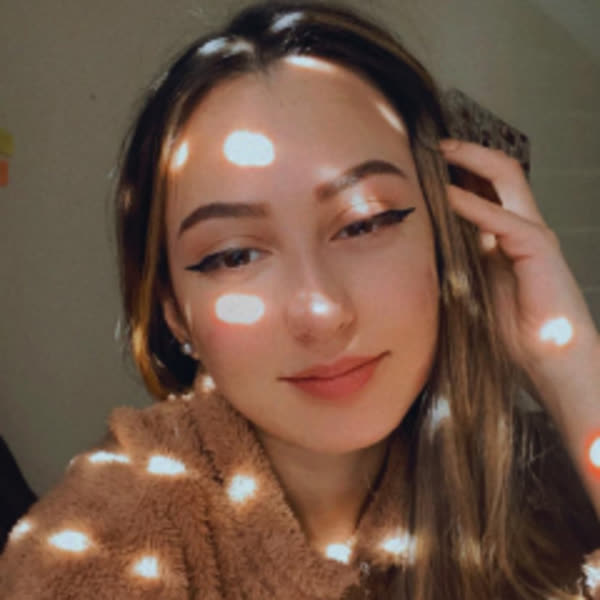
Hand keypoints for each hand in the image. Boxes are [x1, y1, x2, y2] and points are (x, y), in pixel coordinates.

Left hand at [439, 138, 598, 392]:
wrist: (551, 359)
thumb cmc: (514, 330)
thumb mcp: (474, 287)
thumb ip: (458, 262)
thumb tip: (422, 248)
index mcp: (507, 236)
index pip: (487, 188)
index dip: (461, 169)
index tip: (427, 161)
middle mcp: (522, 227)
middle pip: (500, 171)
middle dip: (467, 152)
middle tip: (432, 144)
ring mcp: (533, 233)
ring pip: (506, 179)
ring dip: (470, 163)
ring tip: (437, 154)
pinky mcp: (538, 248)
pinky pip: (501, 218)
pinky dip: (472, 205)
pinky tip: (447, 197)